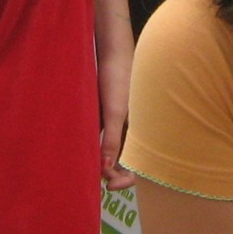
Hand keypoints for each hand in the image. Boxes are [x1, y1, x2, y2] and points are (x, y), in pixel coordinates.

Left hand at [97, 17, 134, 189]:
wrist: (113, 49)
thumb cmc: (118, 78)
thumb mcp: (115, 111)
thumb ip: (111, 141)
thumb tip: (105, 170)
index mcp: (146, 130)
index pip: (140, 166)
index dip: (125, 179)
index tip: (107, 185)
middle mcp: (138, 128)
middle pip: (127, 159)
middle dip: (113, 171)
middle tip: (95, 176)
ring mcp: (125, 120)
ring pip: (117, 147)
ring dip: (104, 157)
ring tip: (88, 165)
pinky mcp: (113, 111)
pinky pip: (108, 133)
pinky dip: (99, 143)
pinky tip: (86, 145)